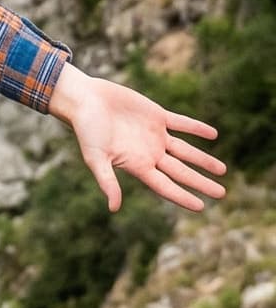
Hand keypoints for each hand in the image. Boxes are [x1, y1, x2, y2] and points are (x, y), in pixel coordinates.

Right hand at [50, 61, 224, 212]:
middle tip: (222, 193)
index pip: (166, 186)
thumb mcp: (95, 158)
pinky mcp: (156, 115)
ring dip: (203, 159)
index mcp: (138, 166)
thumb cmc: (86, 130)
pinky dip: (197, 128)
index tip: (201, 207)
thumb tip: (114, 208)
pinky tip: (213, 134)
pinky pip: (181, 123)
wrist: (85, 99)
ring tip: (222, 170)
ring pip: (185, 150)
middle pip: (181, 171)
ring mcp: (155, 135)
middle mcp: (150, 153)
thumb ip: (107, 181)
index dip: (183, 196)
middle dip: (201, 182)